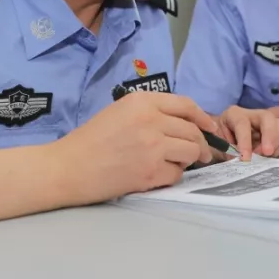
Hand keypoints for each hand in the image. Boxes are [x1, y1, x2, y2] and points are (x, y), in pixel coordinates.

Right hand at [54, 91, 216, 204]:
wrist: (67, 167)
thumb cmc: (91, 139)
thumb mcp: (120, 111)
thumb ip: (151, 112)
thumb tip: (185, 122)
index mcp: (142, 101)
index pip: (186, 105)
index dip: (203, 117)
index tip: (210, 127)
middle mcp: (151, 120)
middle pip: (192, 131)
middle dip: (200, 144)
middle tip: (198, 154)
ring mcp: (152, 147)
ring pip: (190, 152)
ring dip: (187, 160)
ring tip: (172, 163)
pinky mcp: (150, 172)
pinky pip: (176, 174)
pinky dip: (170, 176)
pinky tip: (154, 175)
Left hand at [215, 107, 278, 159]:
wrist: (220, 143)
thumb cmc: (216, 143)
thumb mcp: (216, 146)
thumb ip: (226, 151)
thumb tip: (240, 160)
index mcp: (234, 115)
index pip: (242, 124)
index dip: (245, 141)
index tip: (245, 158)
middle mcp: (252, 115)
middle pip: (268, 117)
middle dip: (270, 135)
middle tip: (267, 152)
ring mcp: (265, 124)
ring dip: (276, 143)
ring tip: (264, 157)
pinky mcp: (274, 135)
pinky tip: (268, 158)